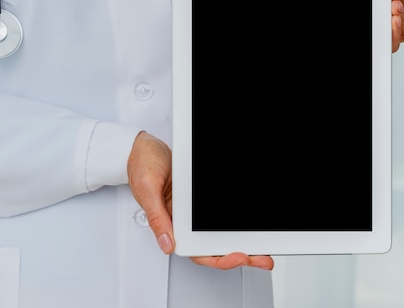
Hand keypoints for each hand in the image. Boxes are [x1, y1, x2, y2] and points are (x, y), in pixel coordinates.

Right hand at [127, 132, 273, 269]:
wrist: (144, 146)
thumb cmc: (141, 165)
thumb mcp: (147, 190)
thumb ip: (157, 218)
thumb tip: (167, 244)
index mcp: (169, 223)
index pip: (195, 250)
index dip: (218, 259)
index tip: (238, 256)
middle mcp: (182, 220)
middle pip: (212, 246)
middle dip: (239, 254)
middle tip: (262, 258)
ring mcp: (192, 210)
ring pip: (218, 232)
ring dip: (239, 240)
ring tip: (261, 247)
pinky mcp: (198, 198)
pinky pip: (217, 213)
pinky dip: (233, 221)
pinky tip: (247, 224)